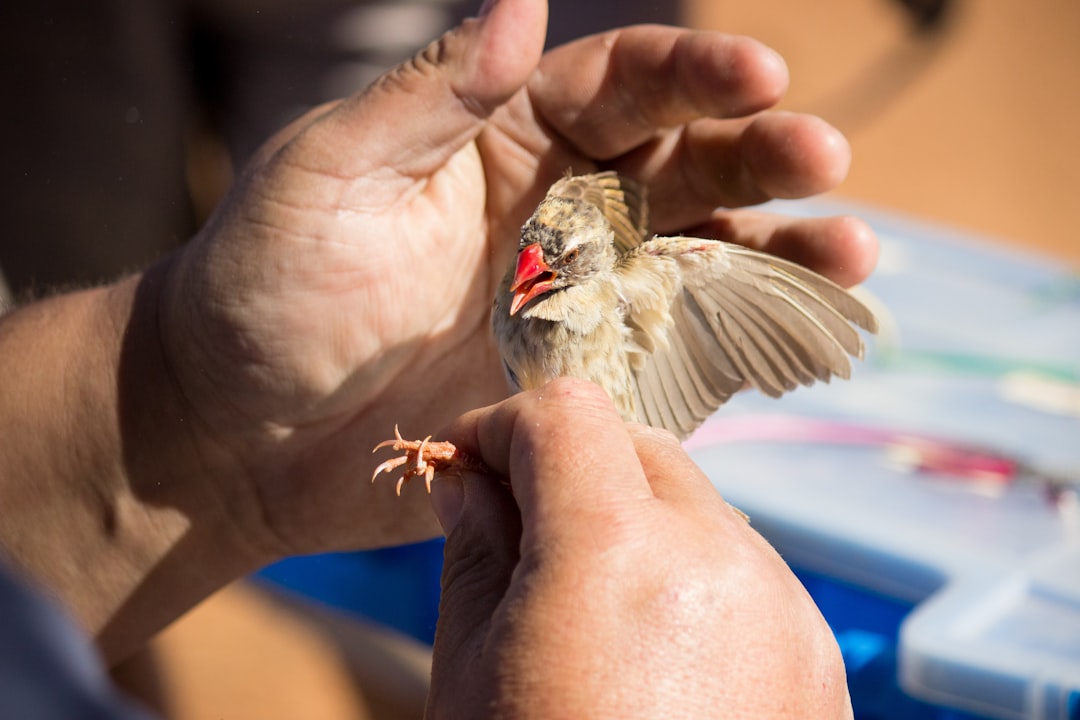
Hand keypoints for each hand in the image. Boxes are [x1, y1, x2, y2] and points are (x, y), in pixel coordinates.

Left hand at [155, 0, 876, 556]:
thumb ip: (430, 96)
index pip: (624, 84)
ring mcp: (583, 304)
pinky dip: (748, 346)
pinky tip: (807, 338)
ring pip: (704, 261)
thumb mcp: (329, 174)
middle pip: (688, 165)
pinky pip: (679, 357)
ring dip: (781, 253)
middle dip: (762, 155)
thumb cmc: (267, 289)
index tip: (760, 73)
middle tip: (825, 159)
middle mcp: (562, 213)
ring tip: (854, 255)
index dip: (695, 72)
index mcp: (507, 140)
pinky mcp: (587, 386)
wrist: (241, 430)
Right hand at [426, 378, 851, 717]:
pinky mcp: (815, 658)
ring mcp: (783, 609)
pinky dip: (687, 574)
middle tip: (516, 525)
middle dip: (568, 466)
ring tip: (583, 601)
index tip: (469, 469)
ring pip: (695, 503)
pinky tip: (650, 652)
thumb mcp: (469, 676)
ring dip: (631, 519)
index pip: (566, 415)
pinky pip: (742, 569)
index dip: (501, 427)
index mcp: (617, 555)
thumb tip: (466, 480)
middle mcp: (722, 560)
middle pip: (637, 446)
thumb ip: (474, 552)